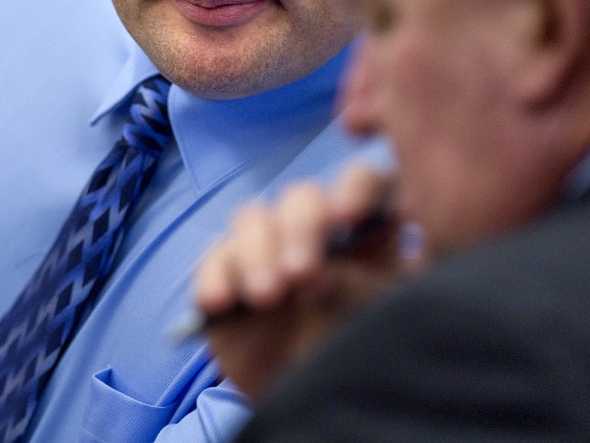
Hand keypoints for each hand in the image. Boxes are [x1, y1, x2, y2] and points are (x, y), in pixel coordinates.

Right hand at [194, 164, 411, 398]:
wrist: (310, 406)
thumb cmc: (358, 357)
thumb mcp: (376, 324)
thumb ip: (359, 293)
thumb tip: (326, 274)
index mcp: (366, 233)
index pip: (364, 184)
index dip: (355, 188)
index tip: (348, 216)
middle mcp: (315, 232)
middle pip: (302, 197)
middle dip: (301, 228)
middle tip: (302, 273)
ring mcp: (268, 250)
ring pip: (253, 218)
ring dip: (257, 251)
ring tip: (268, 296)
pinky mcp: (229, 276)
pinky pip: (213, 259)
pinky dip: (214, 275)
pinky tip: (221, 300)